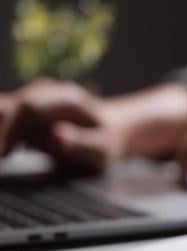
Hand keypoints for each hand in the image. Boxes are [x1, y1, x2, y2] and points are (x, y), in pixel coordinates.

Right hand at [0, 78, 186, 171]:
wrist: (110, 128)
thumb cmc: (106, 140)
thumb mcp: (101, 148)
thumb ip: (80, 142)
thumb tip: (56, 136)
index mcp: (66, 99)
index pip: (28, 107)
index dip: (11, 130)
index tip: (4, 155)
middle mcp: (47, 92)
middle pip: (10, 106)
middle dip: (0, 131)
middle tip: (3, 158)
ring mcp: (35, 97)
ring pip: (4, 109)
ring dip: (0, 131)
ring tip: (5, 156)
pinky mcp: (27, 108)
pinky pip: (5, 116)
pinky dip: (2, 132)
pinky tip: (6, 151)